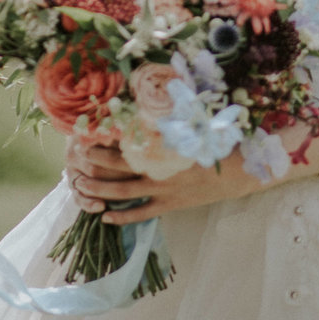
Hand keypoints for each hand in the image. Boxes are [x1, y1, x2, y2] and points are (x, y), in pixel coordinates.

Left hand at [64, 134, 259, 224]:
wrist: (240, 172)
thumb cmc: (217, 142)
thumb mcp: (194, 124)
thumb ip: (170, 120)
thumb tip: (152, 102)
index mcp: (163, 145)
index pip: (127, 141)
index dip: (106, 138)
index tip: (89, 131)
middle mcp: (159, 168)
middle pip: (119, 166)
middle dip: (96, 162)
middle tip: (78, 157)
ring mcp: (164, 189)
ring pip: (124, 191)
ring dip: (100, 189)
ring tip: (81, 186)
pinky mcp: (171, 205)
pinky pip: (141, 212)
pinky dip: (123, 216)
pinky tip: (106, 217)